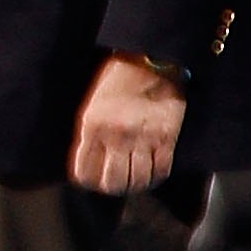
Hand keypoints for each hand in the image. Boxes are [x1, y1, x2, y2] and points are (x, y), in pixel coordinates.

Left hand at [67, 53, 185, 193]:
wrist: (150, 62)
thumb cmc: (117, 81)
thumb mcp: (92, 105)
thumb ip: (90, 135)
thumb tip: (90, 165)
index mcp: (92, 127)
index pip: (84, 172)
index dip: (88, 182)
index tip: (93, 181)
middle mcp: (116, 136)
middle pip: (113, 183)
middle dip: (113, 188)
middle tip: (117, 185)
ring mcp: (143, 138)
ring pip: (138, 180)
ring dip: (136, 185)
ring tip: (135, 181)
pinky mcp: (167, 137)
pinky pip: (161, 170)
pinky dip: (156, 177)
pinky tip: (152, 174)